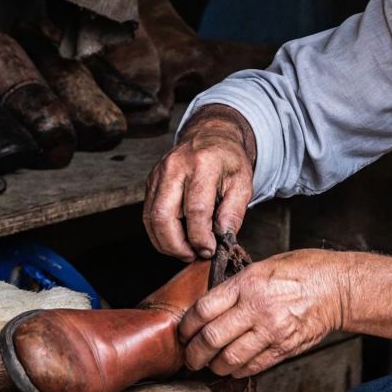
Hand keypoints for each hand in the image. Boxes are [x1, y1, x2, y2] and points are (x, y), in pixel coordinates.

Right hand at [144, 105, 255, 261]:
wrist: (211, 136)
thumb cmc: (228, 161)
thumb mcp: (243, 183)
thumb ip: (234, 212)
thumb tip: (222, 239)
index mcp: (203, 164)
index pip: (196, 210)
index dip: (201, 238)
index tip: (209, 250)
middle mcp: (176, 167)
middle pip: (164, 216)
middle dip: (176, 246)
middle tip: (192, 255)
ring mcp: (159, 173)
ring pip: (151, 218)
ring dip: (166, 243)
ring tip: (184, 250)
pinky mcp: (151, 181)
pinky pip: (148, 214)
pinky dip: (159, 233)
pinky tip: (175, 239)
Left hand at [179, 249, 350, 377]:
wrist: (338, 287)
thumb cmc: (303, 271)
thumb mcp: (263, 266)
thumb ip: (236, 286)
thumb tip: (210, 307)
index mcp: (248, 284)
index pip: (203, 310)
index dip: (187, 326)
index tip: (183, 333)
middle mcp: (257, 308)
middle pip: (211, 339)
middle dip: (194, 353)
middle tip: (190, 357)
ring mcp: (272, 331)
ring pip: (229, 358)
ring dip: (214, 366)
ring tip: (210, 364)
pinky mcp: (284, 348)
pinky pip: (252, 366)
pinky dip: (237, 370)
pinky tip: (233, 367)